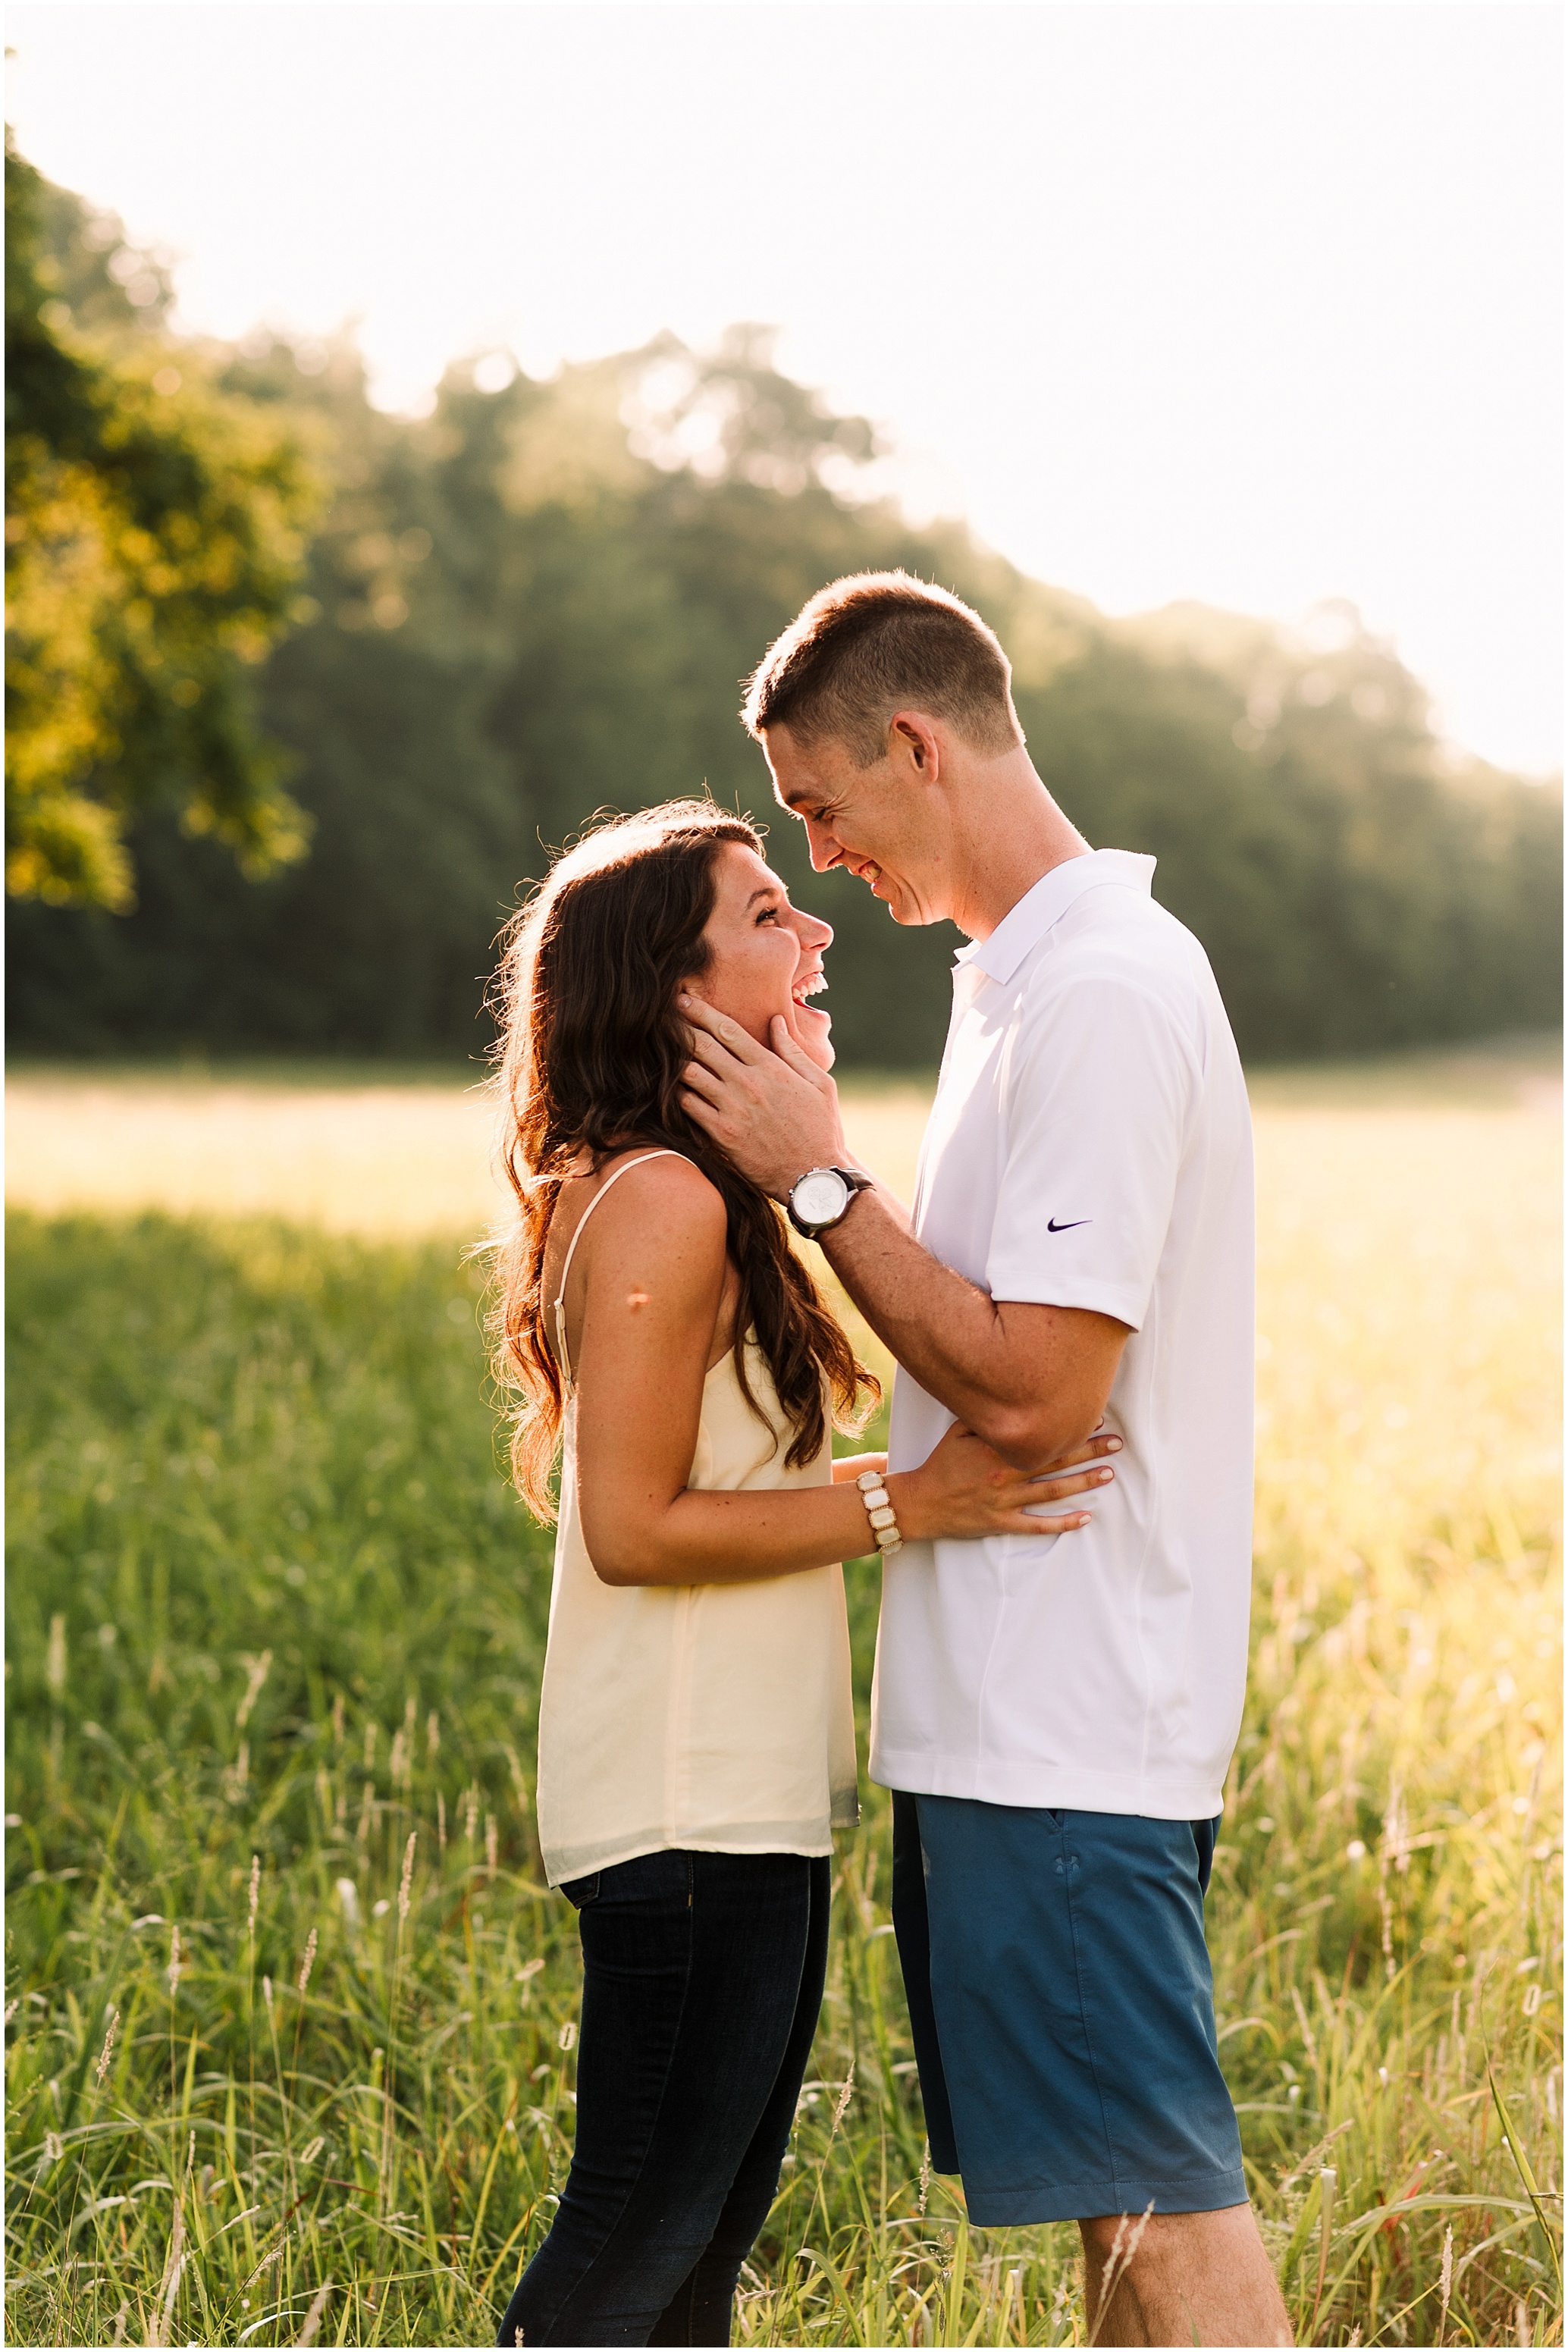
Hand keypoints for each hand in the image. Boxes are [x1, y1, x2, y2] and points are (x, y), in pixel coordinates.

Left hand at [679, 997, 849, 1198]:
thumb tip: (776, 1021)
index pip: (728, 1030)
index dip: (701, 1012)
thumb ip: (793, 1051)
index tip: (684, 1000)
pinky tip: (668, 1087)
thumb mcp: (820, 1085)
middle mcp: (748, 1084)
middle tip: (661, 1016)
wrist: (815, 1178)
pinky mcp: (722, 1135)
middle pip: (702, 1046)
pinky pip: (688, 1107)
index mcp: (771, 1068)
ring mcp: (732, 1109)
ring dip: (673, 1059)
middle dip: (679, 1027)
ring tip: (658, 1049)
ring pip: (690, 1074)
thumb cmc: (821, 1130)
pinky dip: (676, 1094)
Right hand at [887, 1422, 1118, 1543]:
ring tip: (1109, 1473)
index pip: (1040, 1436)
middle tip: (1118, 1444)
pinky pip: (1037, 1525)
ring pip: (1052, 1491)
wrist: (919, 1503)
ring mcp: (1004, 1501)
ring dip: (1083, 1482)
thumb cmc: (939, 1464)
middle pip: (1055, 1461)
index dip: (1070, 1427)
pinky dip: (1062, 1523)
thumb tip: (1012, 1399)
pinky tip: (1085, 1518)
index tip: (1095, 1417)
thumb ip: (985, 1418)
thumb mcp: (957, 1432)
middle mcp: (1004, 1474)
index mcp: (995, 1449)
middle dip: (1089, 1450)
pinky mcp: (1001, 1524)